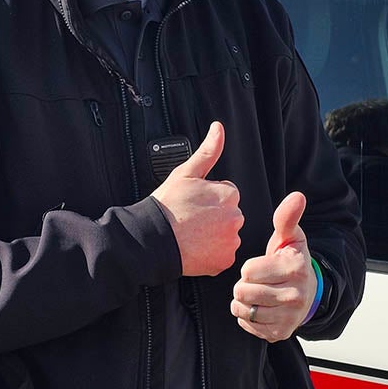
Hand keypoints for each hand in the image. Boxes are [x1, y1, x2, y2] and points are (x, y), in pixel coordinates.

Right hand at [151, 121, 243, 275]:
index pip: (227, 193)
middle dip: (214, 215)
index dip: (209, 197)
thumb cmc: (167, 204)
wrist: (152, 238)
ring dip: (215, 234)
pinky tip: (196, 247)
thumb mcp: (186, 172)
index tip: (194, 202)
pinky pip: (223, 254)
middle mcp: (235, 218)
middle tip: (192, 218)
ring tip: (192, 233)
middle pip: (229, 214)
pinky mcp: (224, 261)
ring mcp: (230, 241)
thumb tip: (218, 128)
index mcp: (228, 194)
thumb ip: (208, 150)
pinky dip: (212, 253)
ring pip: (227, 234)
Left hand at [230, 191, 316, 341]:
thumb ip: (287, 217)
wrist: (308, 291)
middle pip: (243, 291)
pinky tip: (258, 306)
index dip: (248, 266)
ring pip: (244, 310)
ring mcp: (288, 317)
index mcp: (294, 269)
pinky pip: (248, 326)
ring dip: (243, 301)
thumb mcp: (290, 236)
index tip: (259, 265)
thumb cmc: (291, 259)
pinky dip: (247, 317)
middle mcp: (295, 295)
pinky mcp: (280, 333)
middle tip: (256, 280)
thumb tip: (297, 196)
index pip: (248, 270)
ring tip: (255, 292)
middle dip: (244, 284)